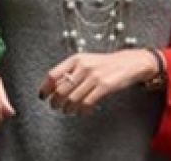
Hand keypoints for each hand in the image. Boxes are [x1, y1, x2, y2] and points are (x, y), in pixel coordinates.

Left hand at [38, 49, 157, 114]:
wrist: (128, 63)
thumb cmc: (104, 63)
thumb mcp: (85, 61)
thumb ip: (71, 70)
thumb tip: (53, 85)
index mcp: (75, 59)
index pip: (53, 74)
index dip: (45, 87)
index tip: (42, 96)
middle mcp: (83, 66)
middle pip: (61, 88)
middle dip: (55, 101)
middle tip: (54, 106)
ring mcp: (94, 76)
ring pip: (73, 97)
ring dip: (67, 107)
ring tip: (66, 110)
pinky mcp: (104, 86)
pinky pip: (88, 102)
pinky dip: (81, 110)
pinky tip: (80, 112)